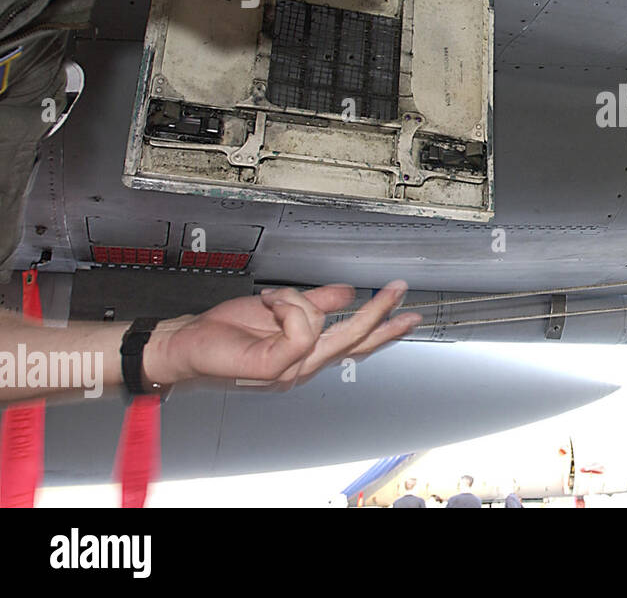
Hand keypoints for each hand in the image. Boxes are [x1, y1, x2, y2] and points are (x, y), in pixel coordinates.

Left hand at [144, 281, 419, 387]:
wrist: (184, 346)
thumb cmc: (221, 332)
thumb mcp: (277, 307)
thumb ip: (315, 303)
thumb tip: (346, 293)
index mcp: (306, 354)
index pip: (354, 343)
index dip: (384, 328)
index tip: (408, 313)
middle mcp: (303, 366)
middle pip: (353, 341)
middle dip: (378, 313)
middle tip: (397, 290)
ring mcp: (290, 370)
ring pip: (323, 329)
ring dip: (298, 301)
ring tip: (273, 297)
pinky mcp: (274, 366)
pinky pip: (300, 329)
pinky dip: (287, 306)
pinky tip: (270, 303)